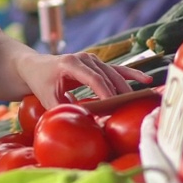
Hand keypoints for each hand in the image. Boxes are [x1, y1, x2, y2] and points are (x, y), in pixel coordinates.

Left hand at [18, 52, 152, 108]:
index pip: (93, 79)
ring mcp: (92, 59)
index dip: (105, 92)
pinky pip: (116, 70)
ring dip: (126, 88)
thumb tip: (82, 123)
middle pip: (107, 76)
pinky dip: (131, 75)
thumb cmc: (41, 83)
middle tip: (129, 109)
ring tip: (139, 101)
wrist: (36, 67)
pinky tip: (146, 80)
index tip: (114, 106)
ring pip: (114, 74)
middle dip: (118, 93)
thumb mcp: (48, 100)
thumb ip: (63, 110)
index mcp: (70, 63)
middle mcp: (84, 58)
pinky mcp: (98, 64)